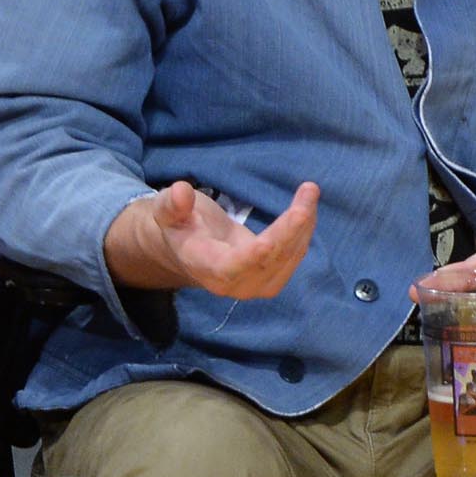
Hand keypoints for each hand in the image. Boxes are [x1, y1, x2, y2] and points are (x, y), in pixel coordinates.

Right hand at [107, 180, 319, 298]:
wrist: (191, 252)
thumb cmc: (180, 227)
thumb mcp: (166, 212)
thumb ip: (172, 205)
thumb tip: (181, 191)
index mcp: (205, 267)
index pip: (231, 268)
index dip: (252, 257)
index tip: (270, 240)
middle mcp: (233, 284)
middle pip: (268, 262)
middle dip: (290, 229)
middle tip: (307, 194)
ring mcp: (256, 285)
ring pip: (288, 258)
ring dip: (304, 225)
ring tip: (309, 192)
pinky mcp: (273, 277)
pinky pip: (294, 256)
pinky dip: (304, 230)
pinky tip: (308, 205)